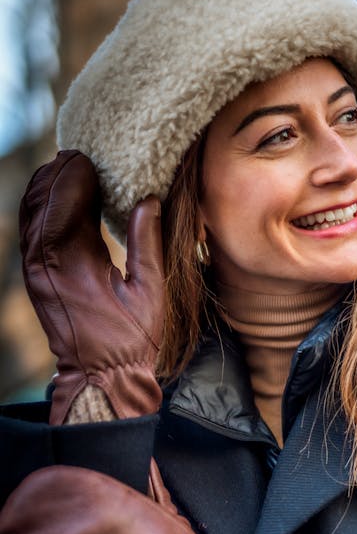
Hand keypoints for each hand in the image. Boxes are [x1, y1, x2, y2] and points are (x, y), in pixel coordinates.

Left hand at [19, 150, 163, 423]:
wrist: (100, 378)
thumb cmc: (131, 340)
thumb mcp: (150, 292)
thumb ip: (146, 242)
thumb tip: (148, 199)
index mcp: (71, 263)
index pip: (65, 202)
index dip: (77, 175)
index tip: (91, 157)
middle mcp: (43, 263)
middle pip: (40, 201)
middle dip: (58, 174)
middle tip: (79, 155)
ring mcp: (33, 271)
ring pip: (29, 213)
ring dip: (45, 188)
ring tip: (66, 169)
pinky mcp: (33, 278)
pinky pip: (29, 230)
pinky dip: (40, 208)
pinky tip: (57, 199)